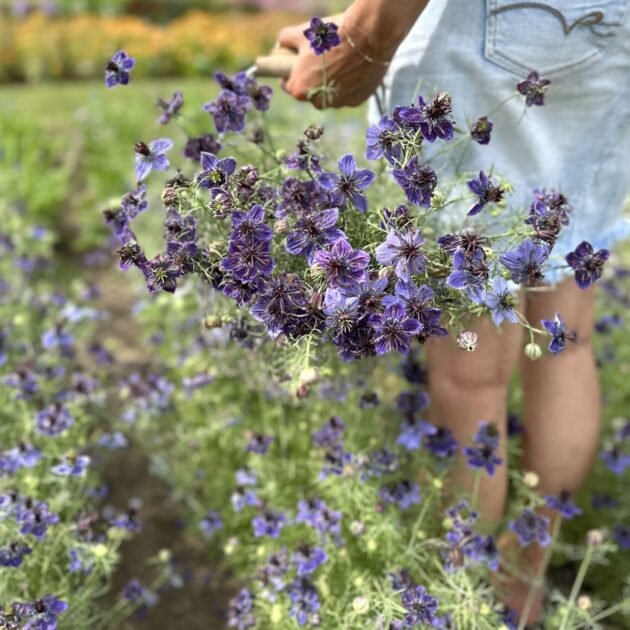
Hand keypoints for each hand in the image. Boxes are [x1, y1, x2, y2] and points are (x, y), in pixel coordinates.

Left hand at [277, 14, 393, 108]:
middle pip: (310, 92)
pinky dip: (348, 84)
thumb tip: (279, 46)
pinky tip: (352, 67)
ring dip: (330, 83)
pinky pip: (347, 94)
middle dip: (311, 78)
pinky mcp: (357, 101)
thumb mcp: (302, 33)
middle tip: (319, 59)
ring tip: (338, 61)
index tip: (296, 63)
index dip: (290, 71)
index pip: (287, 84)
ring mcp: (339, 103)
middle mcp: (318, 102)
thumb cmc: (333, 34)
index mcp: (299, 89)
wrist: (369, 35)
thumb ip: (284, 41)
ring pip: (329, 95)